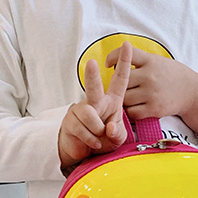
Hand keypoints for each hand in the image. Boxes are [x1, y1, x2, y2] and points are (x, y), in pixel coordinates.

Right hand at [57, 41, 132, 170]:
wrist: (84, 152)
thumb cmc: (103, 139)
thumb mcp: (118, 138)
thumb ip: (118, 133)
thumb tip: (109, 128)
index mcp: (111, 100)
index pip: (119, 79)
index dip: (124, 62)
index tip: (127, 45)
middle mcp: (95, 101)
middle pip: (93, 86)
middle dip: (92, 75)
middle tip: (92, 63)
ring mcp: (81, 110)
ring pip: (90, 115)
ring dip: (97, 130)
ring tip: (98, 137)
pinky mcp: (70, 121)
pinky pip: (84, 130)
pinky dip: (91, 140)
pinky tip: (92, 143)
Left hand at [105, 46, 197, 139]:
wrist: (191, 92)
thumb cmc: (171, 75)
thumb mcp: (158, 61)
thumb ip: (141, 61)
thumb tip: (118, 59)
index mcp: (151, 61)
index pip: (128, 55)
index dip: (113, 57)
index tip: (108, 63)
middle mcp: (150, 76)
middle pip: (122, 80)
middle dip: (117, 85)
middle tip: (116, 88)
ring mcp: (152, 93)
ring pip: (125, 98)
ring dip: (122, 100)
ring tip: (124, 99)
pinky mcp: (154, 109)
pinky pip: (133, 112)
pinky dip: (130, 111)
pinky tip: (132, 108)